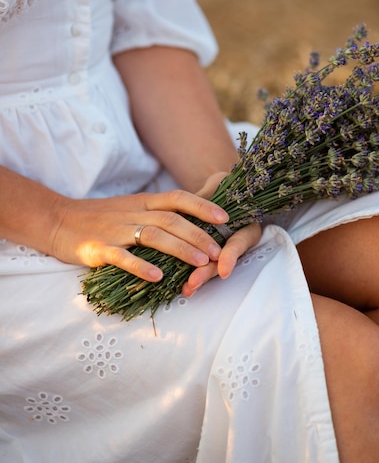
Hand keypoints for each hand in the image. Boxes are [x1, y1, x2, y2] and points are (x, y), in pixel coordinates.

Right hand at [50, 189, 228, 280]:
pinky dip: (141, 267)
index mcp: (142, 202)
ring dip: (180, 248)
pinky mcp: (97, 248)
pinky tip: (158, 278)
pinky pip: (122, 257)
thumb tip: (191, 224)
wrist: (56, 220)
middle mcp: (132, 213)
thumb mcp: (130, 208)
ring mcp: (115, 230)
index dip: (203, 206)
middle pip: (171, 219)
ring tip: (201, 263)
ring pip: (153, 235)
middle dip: (199, 234)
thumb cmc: (98, 217)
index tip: (225, 218)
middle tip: (220, 251)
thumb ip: (156, 213)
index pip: (178, 198)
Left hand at [181, 173, 261, 296]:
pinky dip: (191, 274)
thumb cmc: (223, 186)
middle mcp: (236, 241)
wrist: (220, 192)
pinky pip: (201, 265)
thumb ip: (210, 195)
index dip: (230, 256)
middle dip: (207, 272)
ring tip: (187, 288)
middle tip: (193, 282)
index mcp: (245, 226)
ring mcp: (223, 249)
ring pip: (212, 266)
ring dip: (199, 278)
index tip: (223, 270)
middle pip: (222, 261)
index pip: (238, 243)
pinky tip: (183, 286)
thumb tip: (195, 202)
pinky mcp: (207, 252)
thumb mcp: (219, 184)